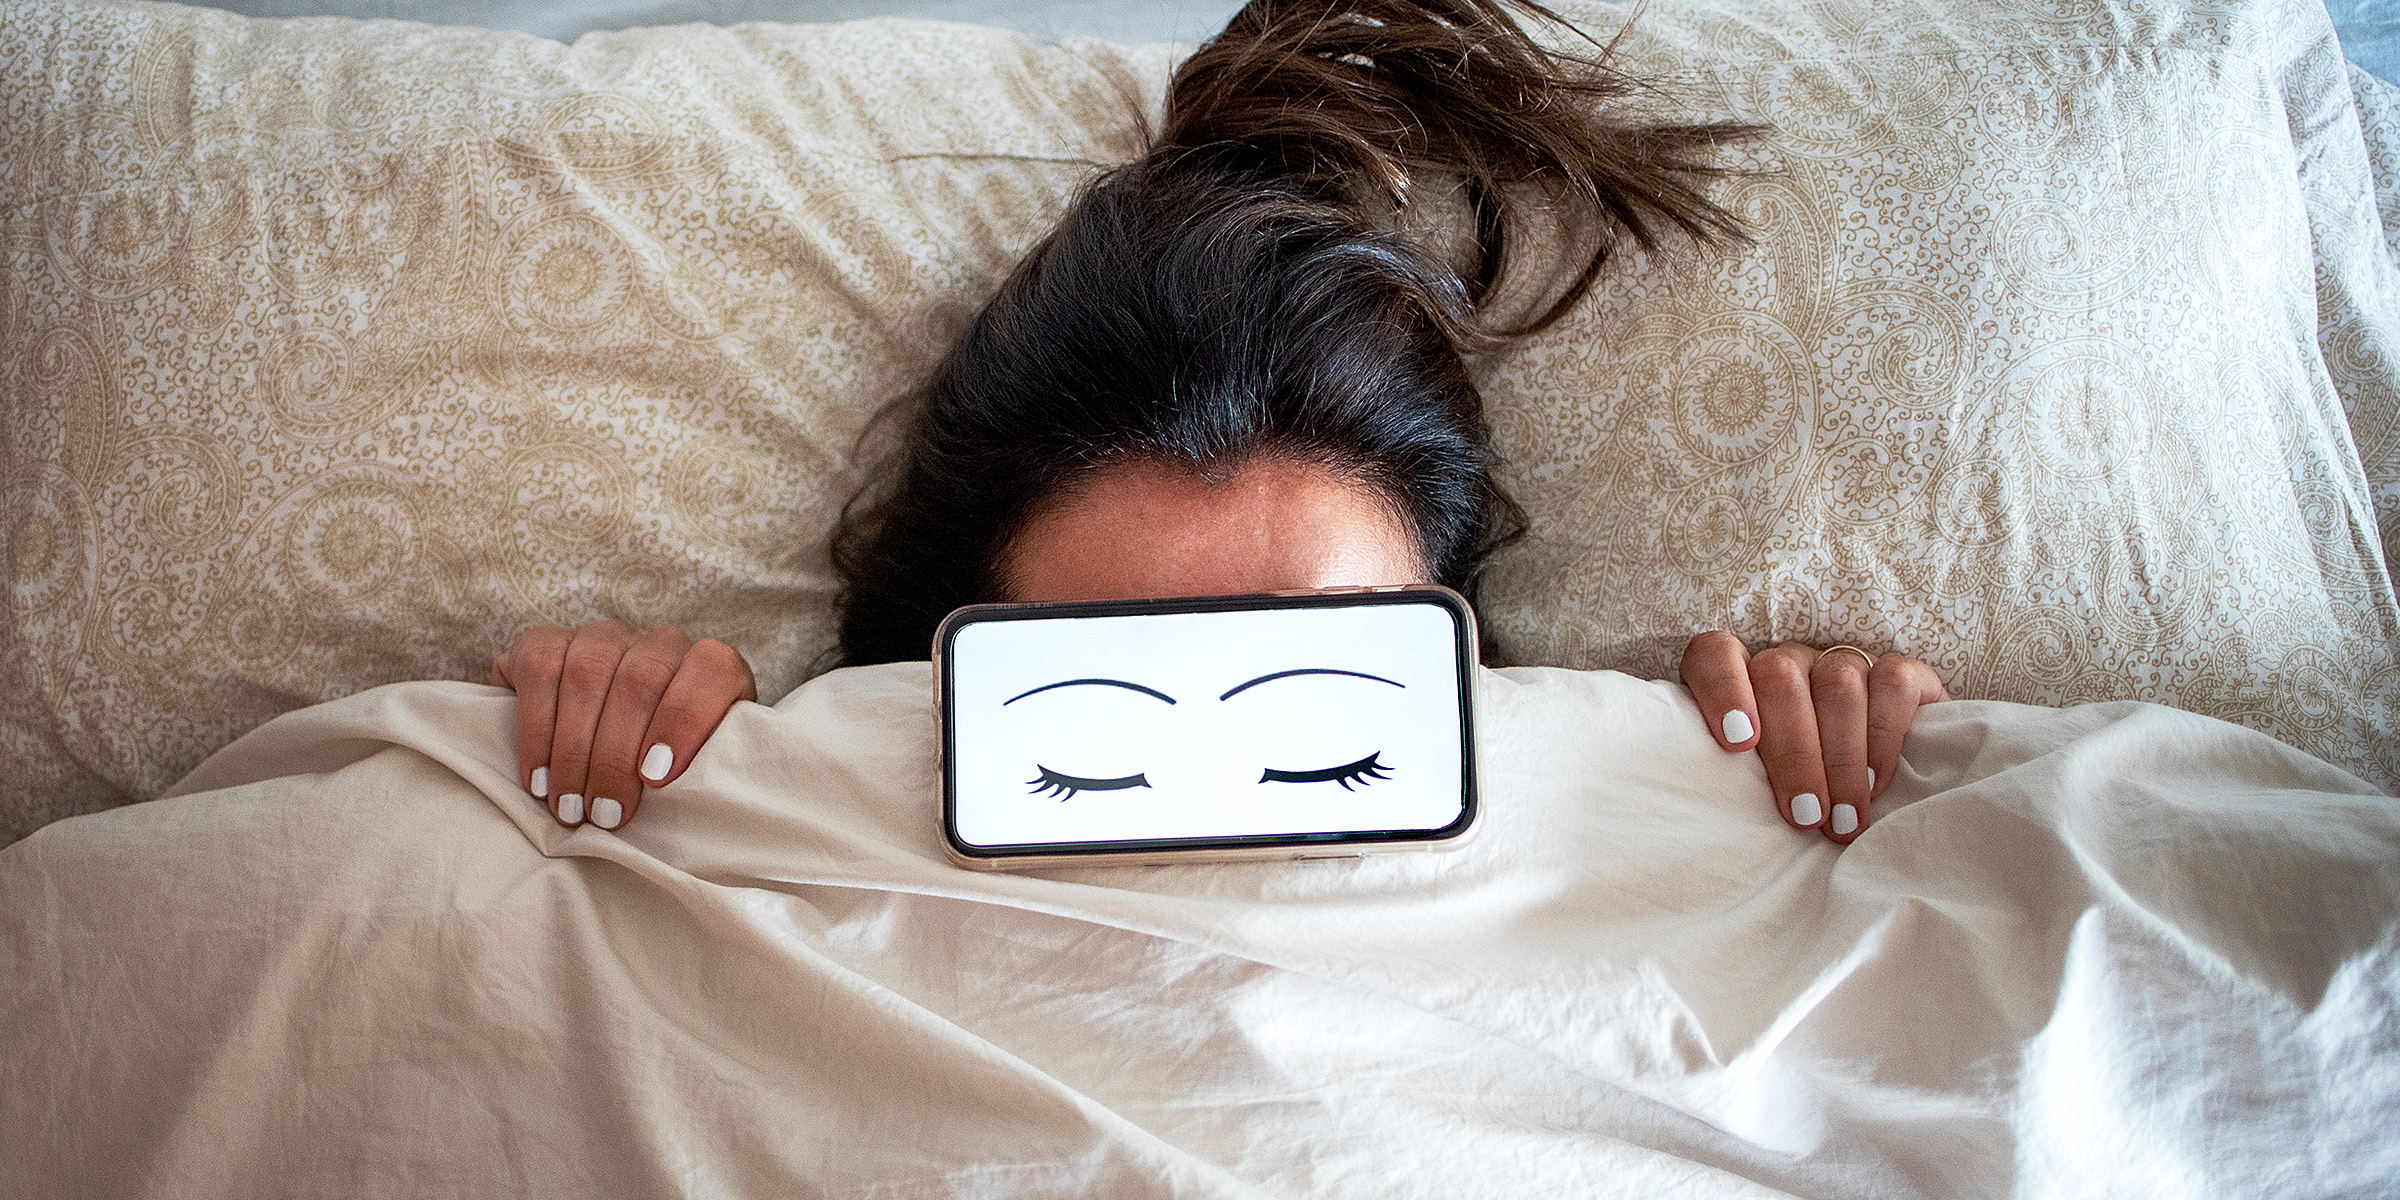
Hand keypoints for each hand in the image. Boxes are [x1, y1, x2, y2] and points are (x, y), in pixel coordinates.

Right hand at [491, 621, 756, 830]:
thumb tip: (705, 804)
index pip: (713, 669)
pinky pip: (539, 670)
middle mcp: (659, 644)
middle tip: (604, 814)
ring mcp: (603, 639)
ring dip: (573, 751)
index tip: (657, 778)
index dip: (685, 718)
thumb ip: (712, 774)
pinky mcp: (547, 641)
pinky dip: (536, 731)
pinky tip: (537, 779)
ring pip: (587, 674)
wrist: (607, 743)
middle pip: (640, 681)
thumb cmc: (667, 773)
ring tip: (569, 807)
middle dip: (616, 757)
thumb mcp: (703, 773)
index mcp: (712, 668)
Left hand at [1678, 632, 1949, 843]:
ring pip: (1838, 684)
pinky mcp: (1900, 673)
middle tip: (1804, 816)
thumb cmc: (1787, 793)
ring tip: (1842, 818)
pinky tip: (1877, 783)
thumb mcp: (1748, 786)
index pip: (1715, 654)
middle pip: (1779, 678)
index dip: (1722, 690)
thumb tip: (1707, 818)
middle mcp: (1789, 664)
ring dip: (1840, 758)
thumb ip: (1726, 783)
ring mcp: (1843, 663)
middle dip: (1793, 753)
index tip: (1736, 745)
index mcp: (1740, 679)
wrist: (1866, 787)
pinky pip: (1895, 682)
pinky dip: (1884, 736)